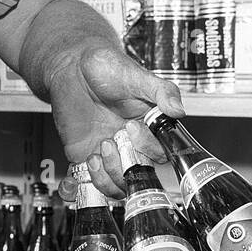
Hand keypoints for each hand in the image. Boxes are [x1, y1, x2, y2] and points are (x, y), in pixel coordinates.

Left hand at [49, 45, 184, 198]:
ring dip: (106, 176)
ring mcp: (107, 152)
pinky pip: (86, 181)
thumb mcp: (137, 75)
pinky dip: (81, 185)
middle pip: (137, 174)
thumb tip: (179, 110)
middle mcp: (129, 144)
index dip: (147, 146)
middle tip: (110, 141)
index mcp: (147, 128)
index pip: (158, 152)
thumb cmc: (106, 67)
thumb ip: (161, 91)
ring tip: (96, 153)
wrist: (72, 65)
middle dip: (125, 165)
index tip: (131, 127)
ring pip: (115, 184)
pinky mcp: (84, 155)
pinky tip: (82, 168)